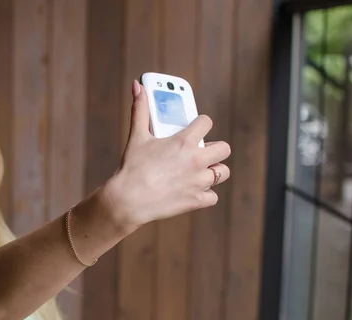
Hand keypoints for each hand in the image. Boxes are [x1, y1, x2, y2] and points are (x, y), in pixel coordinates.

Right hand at [103, 79, 230, 230]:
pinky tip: (193, 190)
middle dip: (215, 148)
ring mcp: (198, 182)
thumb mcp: (137, 136)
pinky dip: (205, 195)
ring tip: (199, 171)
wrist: (128, 200)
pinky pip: (213, 197)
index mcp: (183, 141)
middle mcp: (196, 160)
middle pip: (224, 148)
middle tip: (200, 151)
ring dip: (214, 171)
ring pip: (223, 173)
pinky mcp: (196, 201)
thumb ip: (140, 109)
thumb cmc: (131, 168)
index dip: (201, 123)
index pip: (206, 122)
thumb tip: (137, 85)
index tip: (195, 127)